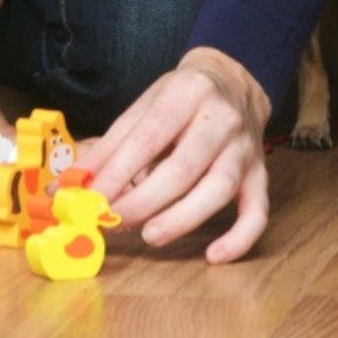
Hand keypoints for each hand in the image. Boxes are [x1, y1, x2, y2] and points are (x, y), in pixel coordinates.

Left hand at [84, 46, 271, 263]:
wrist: (233, 82)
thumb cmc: (178, 99)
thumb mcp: (144, 106)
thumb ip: (112, 144)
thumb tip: (76, 180)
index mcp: (185, 93)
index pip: (148, 137)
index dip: (119, 171)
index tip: (94, 198)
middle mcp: (220, 120)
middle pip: (184, 167)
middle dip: (146, 199)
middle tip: (117, 221)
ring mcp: (245, 149)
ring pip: (218, 190)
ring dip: (182, 218)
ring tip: (150, 236)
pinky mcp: (262, 175)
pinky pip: (257, 212)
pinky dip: (238, 238)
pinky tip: (213, 255)